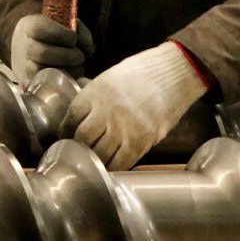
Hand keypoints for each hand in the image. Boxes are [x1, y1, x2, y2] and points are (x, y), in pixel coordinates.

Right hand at [10, 14, 93, 84]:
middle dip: (68, 56)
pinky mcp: (27, 83)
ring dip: (67, 71)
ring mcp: (23, 67)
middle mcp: (23, 47)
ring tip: (77, 67)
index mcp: (29, 26)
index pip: (41, 29)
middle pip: (44, 53)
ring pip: (44, 72)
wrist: (26, 45)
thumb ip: (79, 31)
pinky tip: (70, 76)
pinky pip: (45, 86)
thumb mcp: (63, 22)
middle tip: (80, 57)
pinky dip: (62, 83)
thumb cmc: (51, 32)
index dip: (61, 34)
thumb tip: (89, 49)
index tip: (74, 38)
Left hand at [59, 41, 206, 169]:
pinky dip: (114, 167)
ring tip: (97, 159)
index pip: (71, 117)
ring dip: (96, 158)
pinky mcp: (141, 141)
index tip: (66, 136)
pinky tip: (113, 165)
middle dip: (80, 146)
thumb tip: (78, 114)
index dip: (66, 130)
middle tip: (81, 150)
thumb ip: (93, 96)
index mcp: (95, 92)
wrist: (174, 73)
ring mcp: (123, 127)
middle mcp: (106, 110)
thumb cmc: (142, 73)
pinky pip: (121, 162)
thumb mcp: (110, 77)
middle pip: (82, 138)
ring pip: (99, 154)